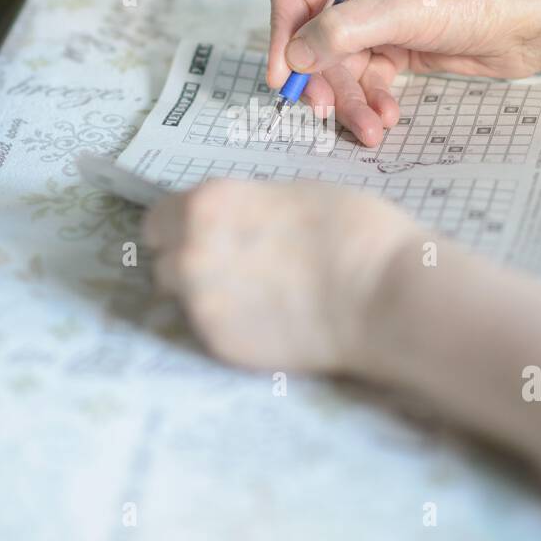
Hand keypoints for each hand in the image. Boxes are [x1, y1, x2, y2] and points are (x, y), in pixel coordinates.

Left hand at [142, 179, 423, 372]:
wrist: (381, 296)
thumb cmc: (352, 229)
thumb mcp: (290, 194)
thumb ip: (245, 209)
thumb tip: (233, 224)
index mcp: (205, 206)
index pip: (159, 220)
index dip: (181, 227)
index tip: (202, 235)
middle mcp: (190, 255)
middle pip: (165, 263)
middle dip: (190, 263)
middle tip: (233, 267)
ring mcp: (203, 306)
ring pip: (186, 300)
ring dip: (209, 296)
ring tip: (257, 295)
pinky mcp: (222, 346)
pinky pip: (213, 330)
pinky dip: (234, 325)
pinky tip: (272, 319)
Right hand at [267, 0, 540, 145]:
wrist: (534, 20)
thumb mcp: (399, 9)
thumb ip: (340, 31)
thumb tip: (294, 56)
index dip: (284, 36)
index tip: (282, 77)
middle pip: (316, 39)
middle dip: (324, 79)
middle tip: (325, 111)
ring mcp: (380, 18)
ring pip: (342, 67)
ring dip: (351, 100)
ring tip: (370, 128)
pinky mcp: (399, 47)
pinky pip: (368, 80)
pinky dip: (372, 102)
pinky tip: (386, 117)